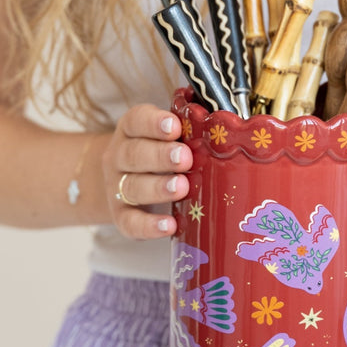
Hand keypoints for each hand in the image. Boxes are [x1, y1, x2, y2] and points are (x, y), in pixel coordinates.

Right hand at [102, 103, 191, 238]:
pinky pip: (130, 222)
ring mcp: (117, 187)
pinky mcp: (120, 215)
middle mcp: (119, 156)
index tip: (174, 127)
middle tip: (185, 158)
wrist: (121, 181)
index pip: (137, 120)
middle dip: (161, 156)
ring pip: (132, 187)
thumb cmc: (158, 153)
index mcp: (132, 130)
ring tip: (181, 188)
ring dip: (158, 188)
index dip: (154, 123)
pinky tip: (170, 225)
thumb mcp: (166, 137)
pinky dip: (149, 225)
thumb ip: (188, 131)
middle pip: (134, 154)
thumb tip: (230, 126)